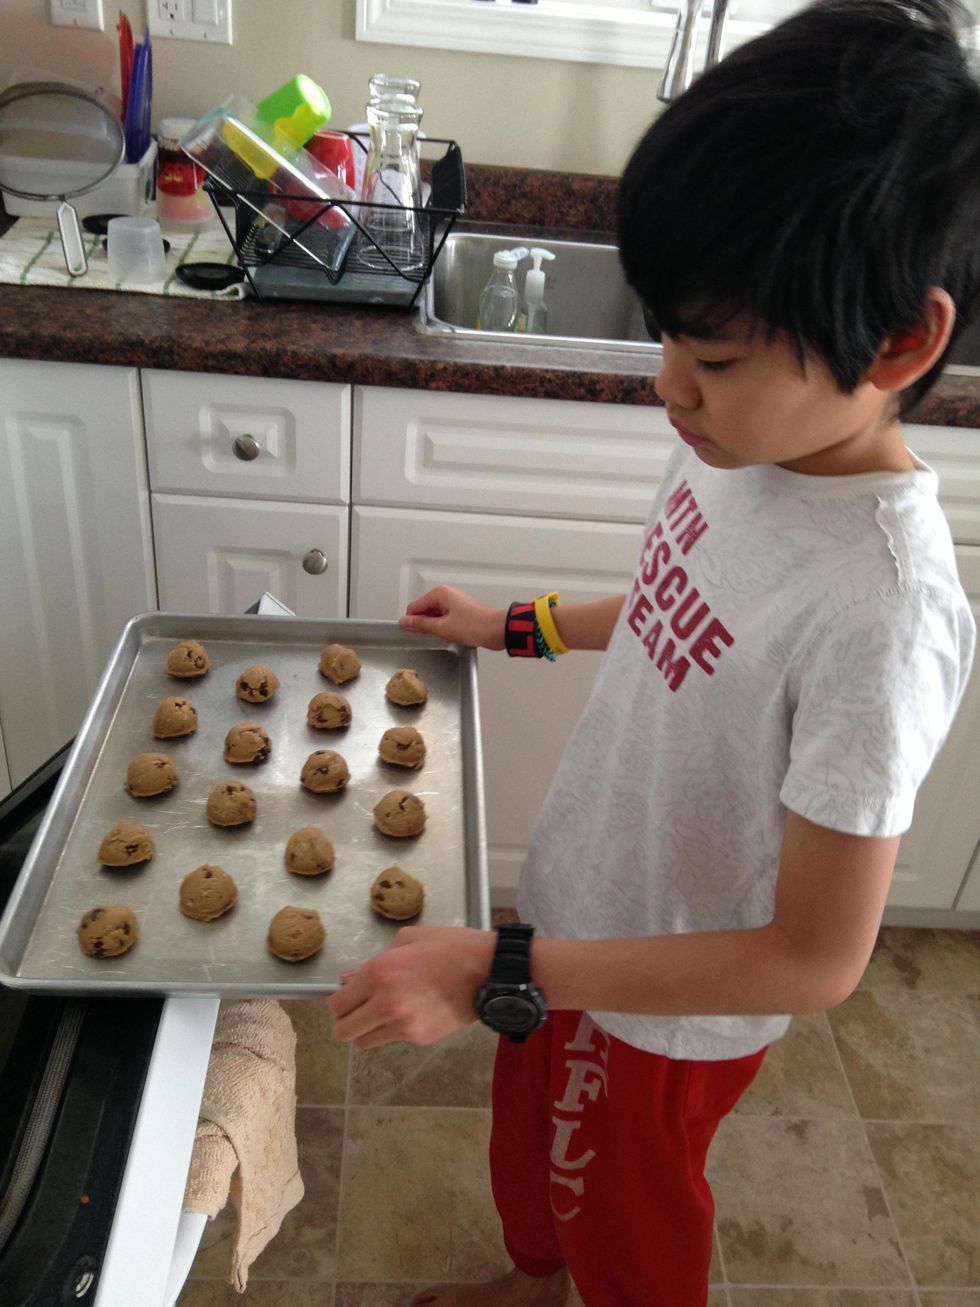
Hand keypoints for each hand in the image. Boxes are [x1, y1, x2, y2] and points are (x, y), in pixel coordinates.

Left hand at [327, 925, 495, 1048]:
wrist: (490, 971)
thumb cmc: (451, 947)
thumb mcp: (409, 940)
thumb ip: (374, 962)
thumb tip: (350, 980)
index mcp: (381, 972)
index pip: (338, 1003)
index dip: (339, 1001)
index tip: (347, 997)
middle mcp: (387, 1003)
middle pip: (344, 1031)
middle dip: (346, 1021)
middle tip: (359, 1010)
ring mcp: (404, 1025)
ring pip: (365, 1042)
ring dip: (367, 1030)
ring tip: (383, 1014)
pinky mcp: (420, 1038)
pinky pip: (394, 1038)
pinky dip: (396, 1030)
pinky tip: (414, 1011)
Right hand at [399, 585, 505, 650]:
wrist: (497, 630)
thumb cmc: (474, 626)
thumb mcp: (442, 627)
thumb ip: (421, 624)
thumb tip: (404, 621)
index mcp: (440, 594)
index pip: (414, 607)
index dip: (412, 622)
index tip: (415, 634)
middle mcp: (446, 595)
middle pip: (423, 610)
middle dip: (425, 624)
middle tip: (433, 636)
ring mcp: (453, 603)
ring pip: (433, 616)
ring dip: (435, 627)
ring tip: (445, 636)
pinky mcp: (459, 611)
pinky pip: (443, 618)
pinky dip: (443, 627)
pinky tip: (450, 635)